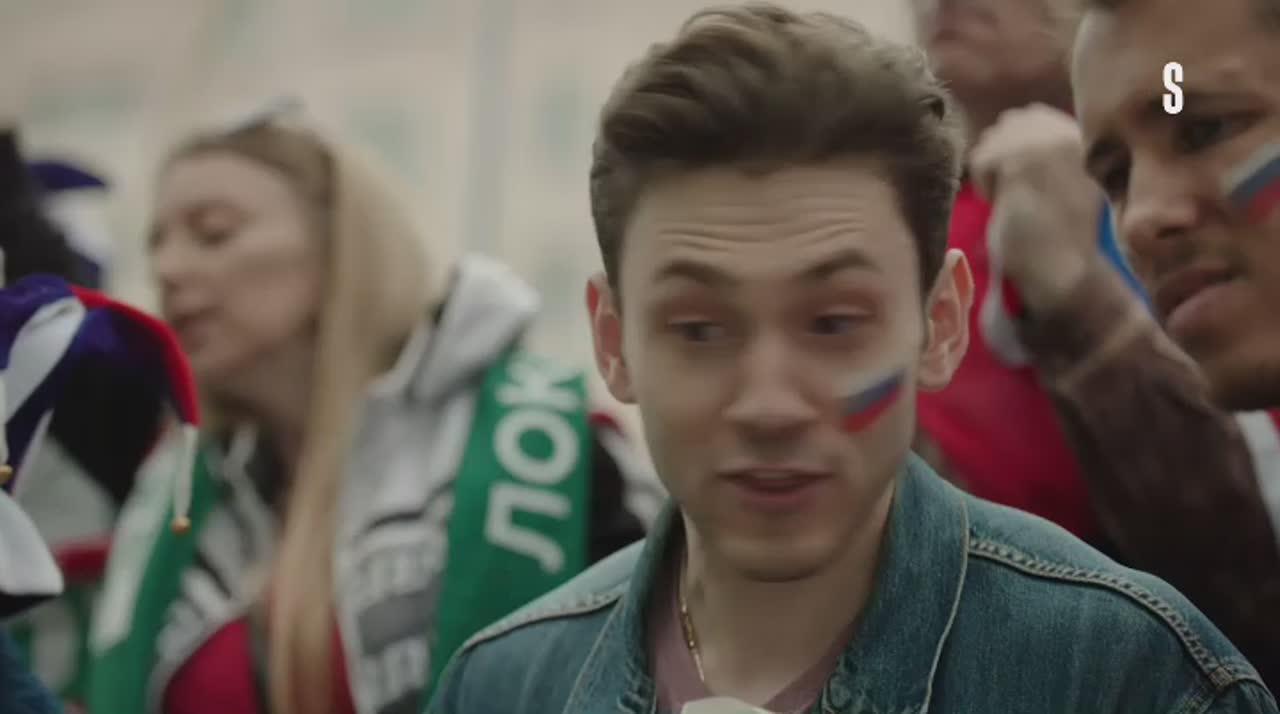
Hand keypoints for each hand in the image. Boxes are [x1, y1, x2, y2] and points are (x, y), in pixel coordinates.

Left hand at [969, 103, 1102, 310]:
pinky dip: (984, 183)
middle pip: (1011, 120)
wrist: (1069, 268)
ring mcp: (1044, 142)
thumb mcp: (1066, 182)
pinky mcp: (1020, 159)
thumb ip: (1046, 154)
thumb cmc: (1066, 237)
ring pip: (993, 137)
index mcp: (1082, 137)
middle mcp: (1066, 131)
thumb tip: (1010, 135)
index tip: (1022, 179)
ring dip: (991, 166)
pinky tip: (1000, 203)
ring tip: (1008, 197)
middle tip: (1011, 190)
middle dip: (1002, 151)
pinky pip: (981, 158)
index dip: (1017, 145)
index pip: (1032, 115)